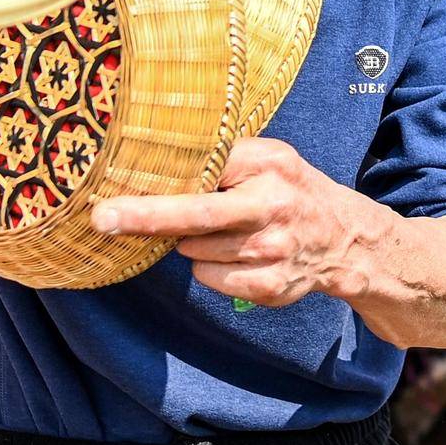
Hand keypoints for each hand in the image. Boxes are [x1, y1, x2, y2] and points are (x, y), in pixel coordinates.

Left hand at [91, 138, 363, 306]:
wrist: (343, 238)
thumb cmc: (288, 190)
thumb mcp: (268, 158)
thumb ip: (223, 158)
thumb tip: (153, 166)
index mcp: (269, 163)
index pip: (204, 166)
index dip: (161, 176)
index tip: (114, 185)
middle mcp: (271, 204)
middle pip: (194, 215)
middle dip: (145, 217)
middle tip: (103, 219)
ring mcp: (271, 249)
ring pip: (195, 249)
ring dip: (191, 242)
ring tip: (222, 230)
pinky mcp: (269, 286)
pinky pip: (209, 277)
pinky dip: (209, 267)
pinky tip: (234, 255)